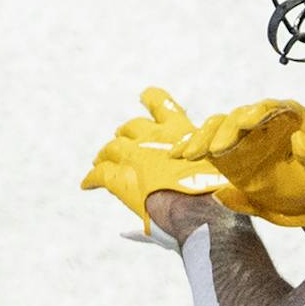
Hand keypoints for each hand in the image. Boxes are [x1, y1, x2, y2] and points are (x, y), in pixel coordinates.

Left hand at [81, 87, 231, 236]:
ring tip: (100, 159)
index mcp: (180, 129)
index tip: (144, 95)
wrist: (200, 209)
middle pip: (131, 127)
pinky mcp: (120, 178)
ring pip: (112, 147)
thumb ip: (204, 164)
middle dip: (126, 133)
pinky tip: (87, 184)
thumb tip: (203, 177)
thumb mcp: (217, 167)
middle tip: (122, 142)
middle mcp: (154, 136)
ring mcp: (134, 155)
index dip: (151, 99)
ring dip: (105, 153)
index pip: (161, 104)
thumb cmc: (217, 192)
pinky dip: (92, 178)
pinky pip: (99, 175)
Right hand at [177, 98, 304, 226]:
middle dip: (223, 132)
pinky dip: (194, 149)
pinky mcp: (232, 157)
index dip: (256, 113)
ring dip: (202, 140)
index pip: (270, 109)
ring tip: (186, 154)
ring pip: (218, 130)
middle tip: (213, 150)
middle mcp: (263, 122)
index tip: (244, 124)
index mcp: (290, 116)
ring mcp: (244, 139)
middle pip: (237, 118)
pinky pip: (209, 148)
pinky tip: (177, 155)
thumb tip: (300, 142)